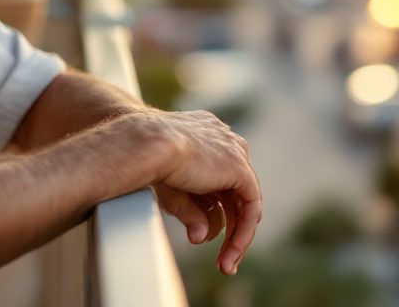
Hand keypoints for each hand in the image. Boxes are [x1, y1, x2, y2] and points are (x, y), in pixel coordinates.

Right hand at [141, 110, 261, 274]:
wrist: (147, 144)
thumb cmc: (147, 160)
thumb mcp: (170, 189)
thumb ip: (190, 210)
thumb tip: (200, 236)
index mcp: (205, 135)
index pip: (219, 179)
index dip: (215, 211)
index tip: (205, 235)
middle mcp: (223, 141)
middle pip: (234, 193)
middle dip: (231, 229)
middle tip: (222, 260)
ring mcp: (234, 152)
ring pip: (245, 202)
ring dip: (237, 237)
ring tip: (225, 264)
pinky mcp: (240, 168)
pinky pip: (251, 206)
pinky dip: (243, 232)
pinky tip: (231, 251)